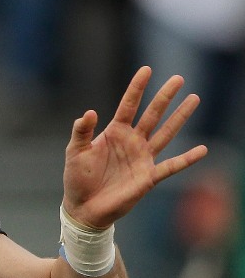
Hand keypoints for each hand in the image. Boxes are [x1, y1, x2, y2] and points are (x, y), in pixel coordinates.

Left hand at [62, 66, 207, 228]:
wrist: (83, 207)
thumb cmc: (77, 178)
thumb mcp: (74, 151)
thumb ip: (81, 132)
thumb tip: (90, 112)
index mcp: (114, 132)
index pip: (128, 105)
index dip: (137, 88)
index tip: (146, 70)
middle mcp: (132, 141)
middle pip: (152, 114)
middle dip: (164, 96)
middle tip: (178, 78)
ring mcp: (143, 157)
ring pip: (165, 133)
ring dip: (179, 117)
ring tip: (194, 99)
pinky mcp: (148, 176)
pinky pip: (171, 166)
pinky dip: (186, 159)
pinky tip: (202, 149)